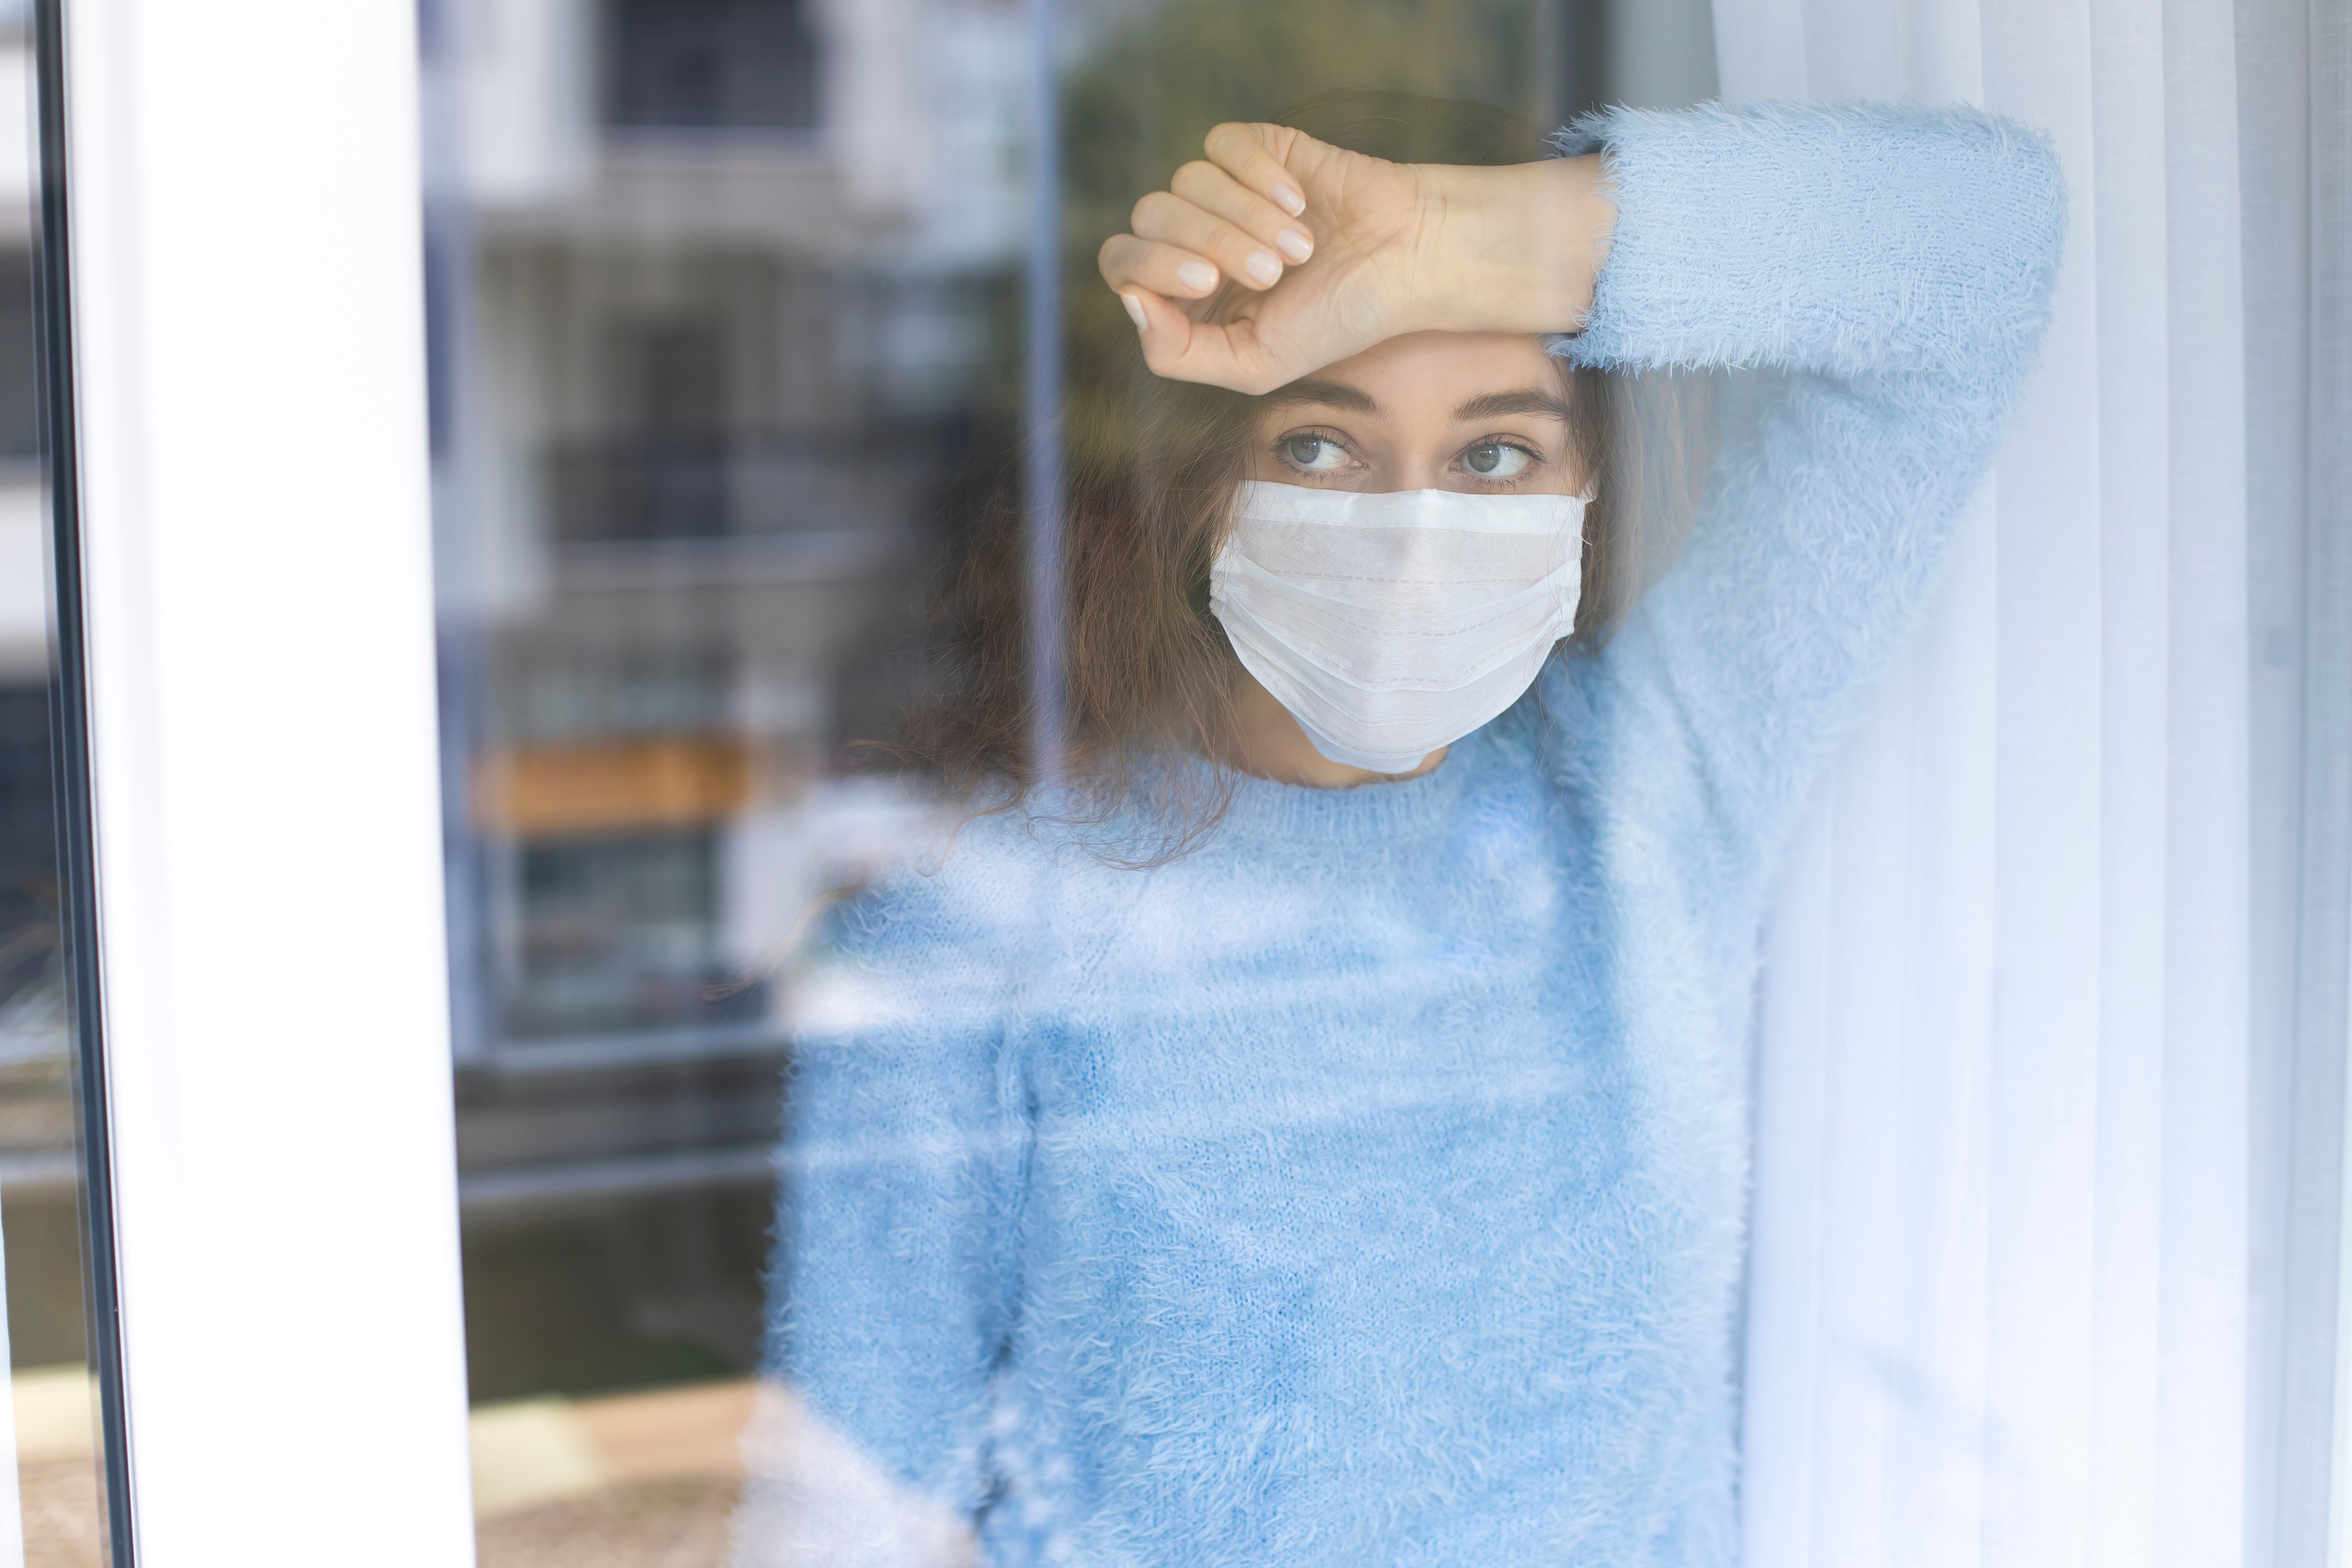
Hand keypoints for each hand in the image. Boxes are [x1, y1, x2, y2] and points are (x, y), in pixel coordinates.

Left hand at [1096, 122, 1613, 394]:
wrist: (1405, 262)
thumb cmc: (1336, 319)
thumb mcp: (1255, 364)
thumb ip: (1177, 353)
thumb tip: (1129, 303)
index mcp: (1183, 292)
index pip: (1121, 262)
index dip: (1150, 267)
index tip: (1208, 280)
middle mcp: (1194, 235)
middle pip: (1151, 217)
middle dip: (1209, 244)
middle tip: (1269, 273)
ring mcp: (1222, 187)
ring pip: (1187, 180)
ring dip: (1247, 218)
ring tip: (1301, 248)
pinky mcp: (1256, 146)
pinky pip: (1223, 143)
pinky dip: (1260, 175)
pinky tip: (1301, 202)